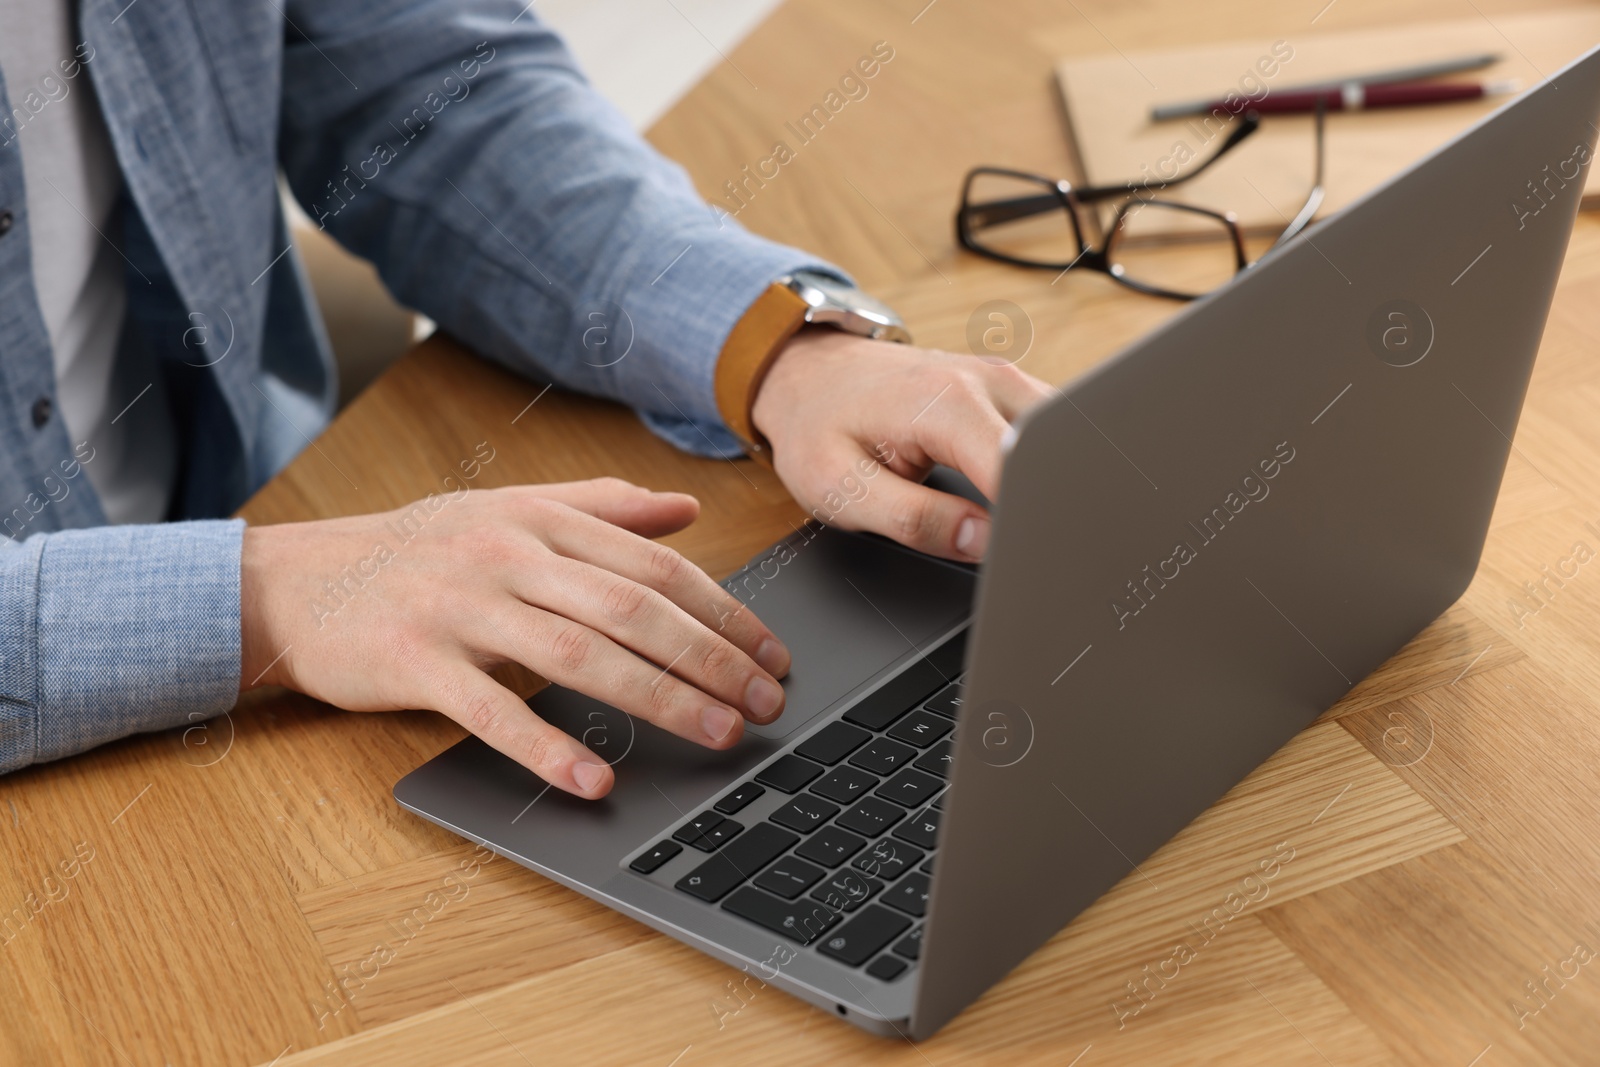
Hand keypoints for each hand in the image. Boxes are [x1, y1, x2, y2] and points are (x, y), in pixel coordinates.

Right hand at [239, 479, 789, 798]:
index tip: (770, 655)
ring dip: (656, 698)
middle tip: (763, 702)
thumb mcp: (509, 509)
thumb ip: (600, 506)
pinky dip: (545, 745)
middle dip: (710, 658)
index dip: (723, 612)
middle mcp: (506, 555)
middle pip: (630, 608)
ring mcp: (459, 606)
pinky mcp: (414, 661)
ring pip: (576, 654)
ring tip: (715, 733)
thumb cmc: (417, 549)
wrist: (297, 580)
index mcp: (539, 520)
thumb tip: (686, 507)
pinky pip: (490, 709)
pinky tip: (593, 779)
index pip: (653, 566)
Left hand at [752, 329, 1053, 560]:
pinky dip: (1046, 463)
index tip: (1018, 558)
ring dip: (1051, 481)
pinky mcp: (1008, 388)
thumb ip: (914, 520)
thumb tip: (981, 541)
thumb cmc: (818, 429)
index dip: (1025, 523)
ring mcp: (1003, 378)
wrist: (810, 376)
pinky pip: (1048, 428)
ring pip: (1062, 438)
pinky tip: (1024, 490)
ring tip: (1022, 520)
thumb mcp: (843, 489)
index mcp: (946, 404)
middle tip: (1026, 547)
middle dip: (1049, 502)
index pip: (1018, 472)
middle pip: (1055, 451)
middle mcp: (986, 380)